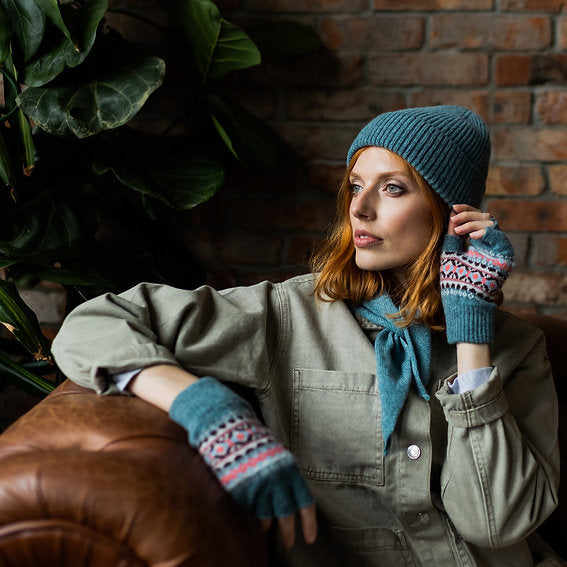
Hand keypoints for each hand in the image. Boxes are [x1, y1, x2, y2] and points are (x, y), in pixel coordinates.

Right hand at [169, 376, 316, 546]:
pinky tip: (251, 513)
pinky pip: (249, 511)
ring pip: (266, 517)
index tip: (310, 539)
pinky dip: (251, 515)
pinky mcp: (240, 492)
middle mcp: (276, 480)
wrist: (227, 428)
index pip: (305, 502)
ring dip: (267, 523)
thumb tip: (292, 498)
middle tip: (289, 543)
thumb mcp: (276, 455)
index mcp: (290, 469)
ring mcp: (257, 487)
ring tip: (266, 526)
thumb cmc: (254, 440)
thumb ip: (285, 477)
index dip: (309, 523)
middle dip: (288, 533)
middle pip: (286, 515)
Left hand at [440, 204, 514, 343]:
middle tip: (455, 217)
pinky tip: (473, 236)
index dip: (466, 211)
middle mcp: (490, 245)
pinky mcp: (505, 258)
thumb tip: (452, 214)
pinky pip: (500, 238)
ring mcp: (498, 250)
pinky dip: (487, 232)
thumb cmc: (453, 281)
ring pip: (492, 224)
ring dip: (474, 222)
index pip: (476, 220)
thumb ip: (452, 235)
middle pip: (485, 219)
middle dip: (469, 214)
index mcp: (478, 244)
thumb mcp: (449, 254)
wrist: (461, 301)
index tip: (453, 207)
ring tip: (459, 229)